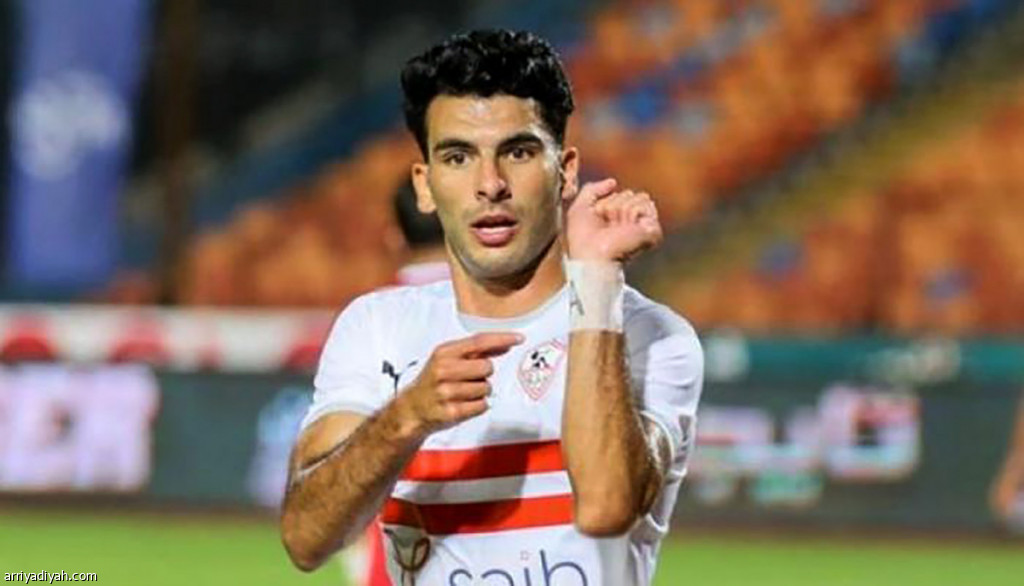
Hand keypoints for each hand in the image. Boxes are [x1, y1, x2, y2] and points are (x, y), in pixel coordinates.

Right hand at [397, 332, 522, 436]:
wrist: (411, 409)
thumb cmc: (433, 382)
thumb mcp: (447, 360)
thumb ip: (475, 351)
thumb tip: (506, 343)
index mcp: (443, 353)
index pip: (478, 342)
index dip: (502, 339)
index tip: (519, 338)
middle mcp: (443, 370)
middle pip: (487, 367)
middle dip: (484, 374)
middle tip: (469, 378)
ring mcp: (446, 392)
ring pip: (486, 388)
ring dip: (480, 391)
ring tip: (463, 393)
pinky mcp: (451, 412)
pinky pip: (482, 405)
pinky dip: (478, 406)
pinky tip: (463, 404)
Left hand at [564, 178, 662, 261]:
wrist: (591, 255)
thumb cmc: (582, 239)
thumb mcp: (580, 207)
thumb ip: (592, 189)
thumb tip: (613, 182)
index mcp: (619, 221)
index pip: (619, 195)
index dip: (605, 203)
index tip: (598, 221)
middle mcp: (634, 224)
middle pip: (630, 193)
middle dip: (614, 204)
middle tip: (607, 225)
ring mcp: (644, 227)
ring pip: (639, 197)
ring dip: (621, 209)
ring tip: (616, 227)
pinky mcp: (652, 230)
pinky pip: (644, 205)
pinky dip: (631, 213)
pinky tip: (626, 228)